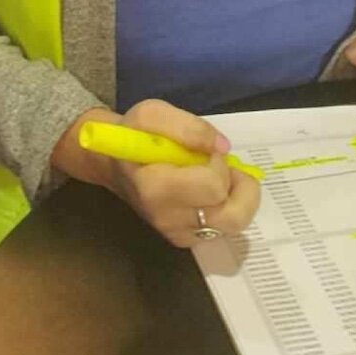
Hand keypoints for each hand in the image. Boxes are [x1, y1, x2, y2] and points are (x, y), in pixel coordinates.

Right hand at [52, 100, 260, 247]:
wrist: (113, 163)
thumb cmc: (133, 136)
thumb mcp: (152, 113)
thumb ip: (189, 126)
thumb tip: (223, 147)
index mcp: (155, 188)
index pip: (213, 186)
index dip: (219, 163)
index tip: (206, 149)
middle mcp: (168, 219)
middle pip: (233, 217)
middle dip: (242, 188)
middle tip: (225, 167)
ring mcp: (177, 234)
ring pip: (234, 225)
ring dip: (237, 197)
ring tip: (219, 177)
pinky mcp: (185, 241)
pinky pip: (223, 229)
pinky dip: (227, 207)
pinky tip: (210, 191)